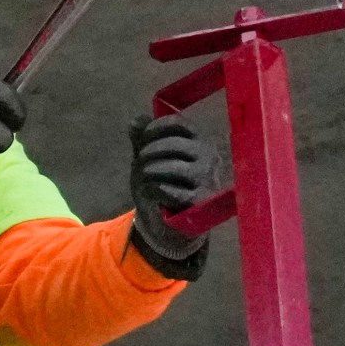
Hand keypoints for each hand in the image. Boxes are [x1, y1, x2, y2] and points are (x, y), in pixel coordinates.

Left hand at [127, 114, 213, 278]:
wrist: (168, 224)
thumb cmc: (161, 185)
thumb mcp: (148, 159)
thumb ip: (141, 139)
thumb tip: (135, 121)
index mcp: (198, 142)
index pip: (178, 123)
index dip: (154, 128)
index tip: (142, 140)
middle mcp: (209, 157)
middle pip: (172, 144)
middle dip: (148, 152)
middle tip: (140, 163)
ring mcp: (208, 179)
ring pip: (171, 167)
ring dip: (150, 171)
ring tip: (144, 178)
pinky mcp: (201, 201)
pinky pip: (170, 190)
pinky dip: (154, 190)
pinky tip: (151, 192)